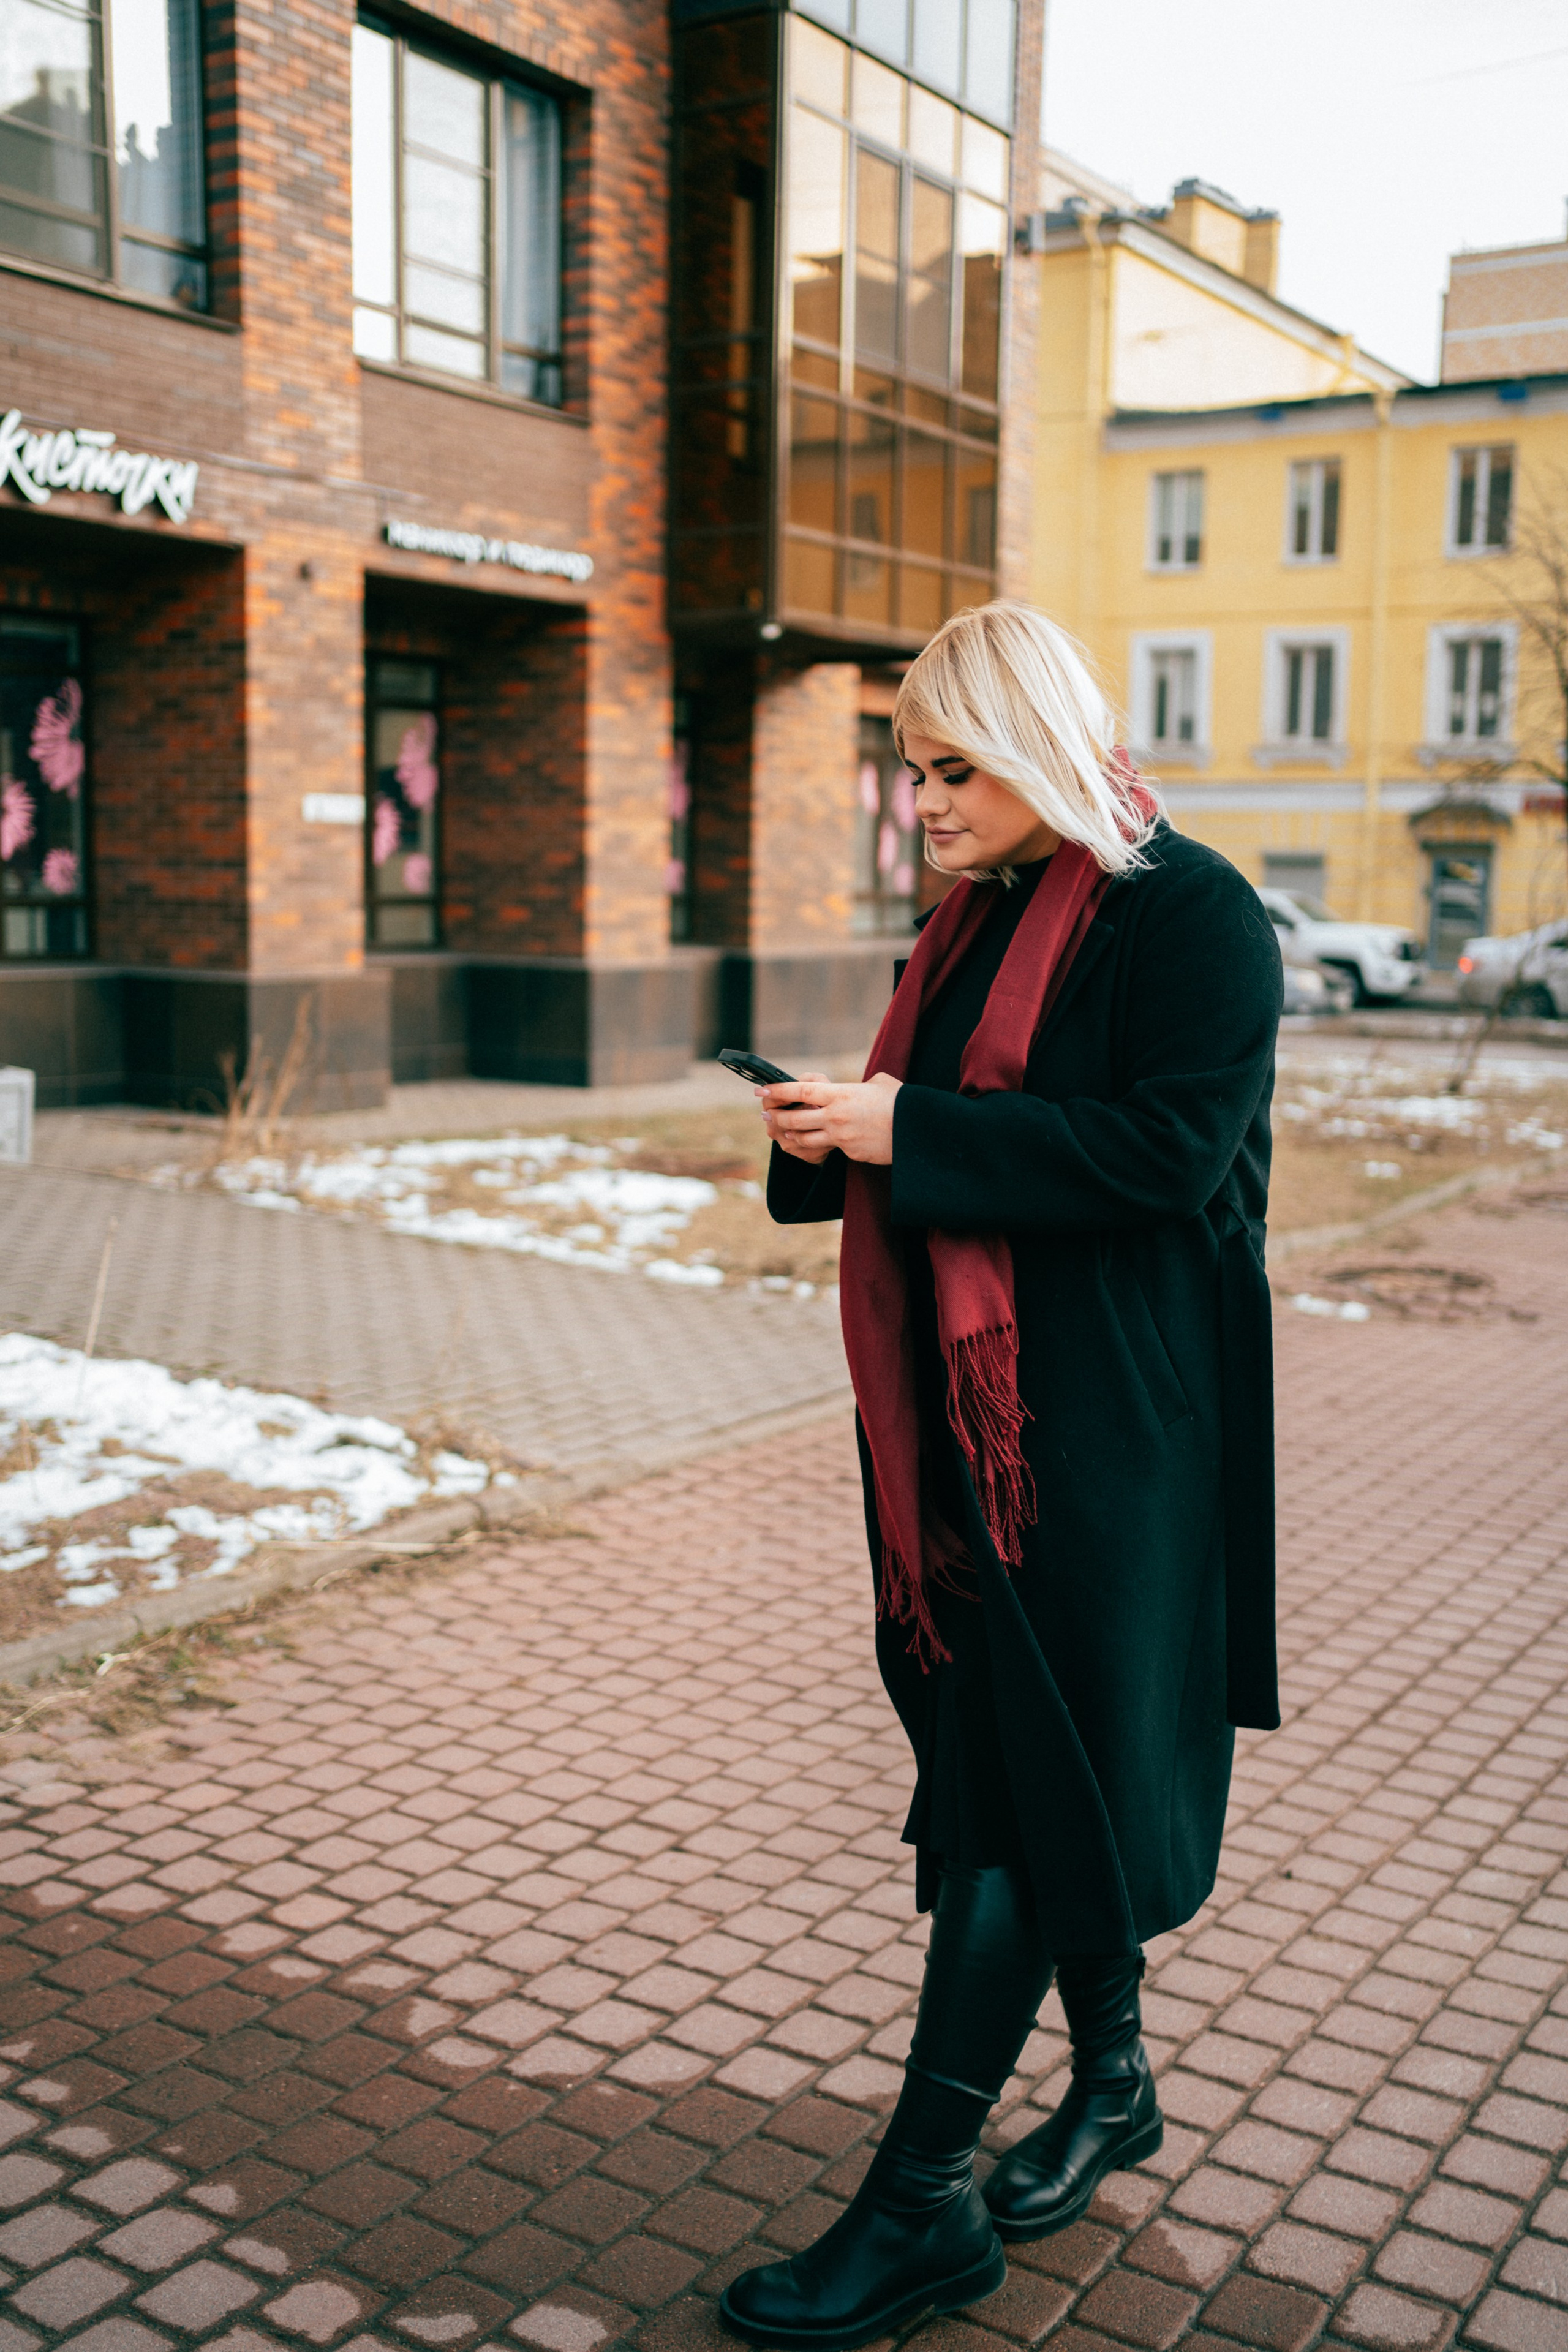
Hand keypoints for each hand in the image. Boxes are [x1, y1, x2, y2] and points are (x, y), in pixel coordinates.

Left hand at [759, 1071, 901, 1165]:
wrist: (918, 1132)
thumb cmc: (902, 1103)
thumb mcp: (881, 1084)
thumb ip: (862, 1084)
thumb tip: (861, 1086)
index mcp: (841, 1094)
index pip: (800, 1092)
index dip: (777, 1091)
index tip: (761, 1090)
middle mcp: (836, 1116)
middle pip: (794, 1120)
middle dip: (776, 1119)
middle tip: (767, 1116)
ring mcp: (841, 1137)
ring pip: (804, 1140)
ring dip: (791, 1136)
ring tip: (783, 1132)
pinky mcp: (849, 1153)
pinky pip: (829, 1149)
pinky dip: (821, 1145)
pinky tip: (819, 1142)